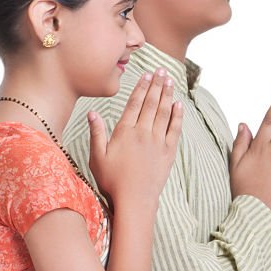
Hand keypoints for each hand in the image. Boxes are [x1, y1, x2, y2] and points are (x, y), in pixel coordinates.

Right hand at [87, 69, 182, 210]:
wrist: (134, 200)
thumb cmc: (112, 181)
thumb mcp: (97, 157)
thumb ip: (96, 133)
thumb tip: (92, 112)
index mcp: (125, 132)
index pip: (134, 104)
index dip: (141, 87)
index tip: (146, 74)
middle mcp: (143, 133)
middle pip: (151, 103)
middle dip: (157, 85)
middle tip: (161, 70)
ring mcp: (157, 141)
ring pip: (164, 112)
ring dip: (167, 94)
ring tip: (170, 80)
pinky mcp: (168, 152)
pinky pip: (175, 129)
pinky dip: (177, 115)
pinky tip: (179, 104)